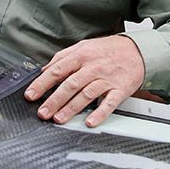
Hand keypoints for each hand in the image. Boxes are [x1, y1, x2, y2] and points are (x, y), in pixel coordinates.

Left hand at [25, 36, 144, 126]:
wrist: (138, 50)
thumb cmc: (109, 50)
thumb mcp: (84, 46)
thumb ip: (63, 57)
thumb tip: (45, 69)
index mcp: (81, 56)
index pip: (57, 70)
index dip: (42, 83)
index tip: (31, 94)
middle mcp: (93, 67)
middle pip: (70, 85)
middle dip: (53, 100)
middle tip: (42, 113)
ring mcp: (107, 79)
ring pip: (86, 95)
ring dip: (71, 108)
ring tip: (58, 119)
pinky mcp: (120, 89)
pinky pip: (109, 103)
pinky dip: (99, 113)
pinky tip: (90, 122)